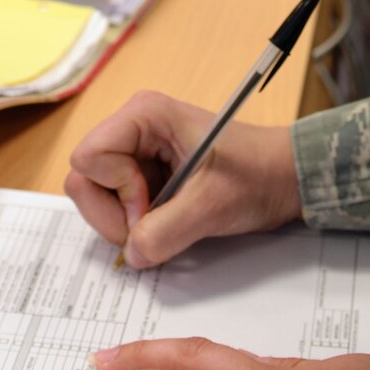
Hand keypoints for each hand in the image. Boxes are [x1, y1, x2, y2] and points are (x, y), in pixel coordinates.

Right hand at [64, 90, 301, 267]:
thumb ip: (166, 232)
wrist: (284, 179)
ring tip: (167, 222)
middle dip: (113, 213)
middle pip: (84, 179)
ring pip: (96, 197)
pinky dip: (135, 225)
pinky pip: (116, 207)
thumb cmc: (257, 175)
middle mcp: (132, 129)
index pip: (88, 158)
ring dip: (124, 222)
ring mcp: (136, 154)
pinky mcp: (143, 176)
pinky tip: (169, 221)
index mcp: (144, 115)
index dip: (115, 191)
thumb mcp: (212, 205)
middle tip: (155, 224)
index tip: (153, 205)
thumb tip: (131, 254)